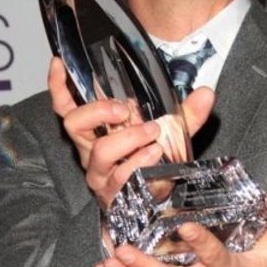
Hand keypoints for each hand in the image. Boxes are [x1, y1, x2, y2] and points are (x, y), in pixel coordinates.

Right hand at [48, 56, 214, 209]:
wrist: (158, 203)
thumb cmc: (153, 162)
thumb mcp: (171, 133)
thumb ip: (186, 114)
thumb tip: (207, 93)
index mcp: (96, 130)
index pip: (67, 105)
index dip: (59, 85)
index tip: (60, 63)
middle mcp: (90, 149)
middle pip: (74, 123)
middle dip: (98, 110)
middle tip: (124, 109)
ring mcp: (100, 172)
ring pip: (100, 151)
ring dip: (128, 138)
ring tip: (153, 134)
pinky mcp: (112, 193)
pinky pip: (120, 176)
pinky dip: (139, 162)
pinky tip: (155, 155)